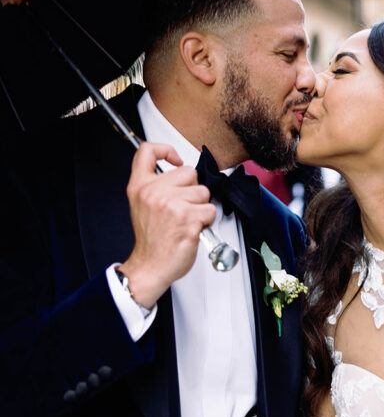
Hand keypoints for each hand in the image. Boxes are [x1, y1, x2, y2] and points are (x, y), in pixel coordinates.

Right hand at [118, 142, 215, 306]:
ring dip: (200, 207)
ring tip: (186, 220)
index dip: (166, 150)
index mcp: (140, 187)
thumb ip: (154, 185)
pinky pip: (210, 211)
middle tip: (181, 207)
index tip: (175, 161)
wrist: (150, 267)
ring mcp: (171, 205)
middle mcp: (154, 193)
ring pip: (203, 192)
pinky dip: (206, 221)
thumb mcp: (141, 205)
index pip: (148, 151)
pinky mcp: (188, 219)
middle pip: (189, 171)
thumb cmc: (151, 240)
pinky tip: (192, 229)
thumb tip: (176, 168)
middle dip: (191, 189)